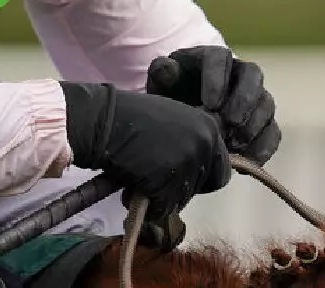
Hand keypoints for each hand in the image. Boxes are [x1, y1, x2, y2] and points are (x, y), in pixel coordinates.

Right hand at [60, 81, 230, 219]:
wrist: (104, 121)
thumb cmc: (132, 118)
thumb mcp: (173, 120)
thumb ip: (190, 139)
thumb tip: (197, 164)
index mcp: (208, 128)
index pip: (220, 170)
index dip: (199, 178)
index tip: (180, 176)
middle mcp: (204, 145)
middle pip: (201, 187)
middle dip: (178, 187)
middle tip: (155, 177)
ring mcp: (186, 163)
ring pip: (182, 198)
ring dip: (161, 197)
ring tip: (139, 182)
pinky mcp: (167, 181)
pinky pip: (163, 207)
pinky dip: (149, 206)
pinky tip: (132, 190)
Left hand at [146, 46, 280, 164]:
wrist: (184, 113)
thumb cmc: (172, 92)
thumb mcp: (162, 82)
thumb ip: (162, 72)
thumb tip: (169, 68)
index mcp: (213, 57)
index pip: (221, 58)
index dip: (218, 80)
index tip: (209, 103)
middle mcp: (239, 73)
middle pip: (253, 76)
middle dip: (244, 100)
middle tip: (230, 122)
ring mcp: (255, 97)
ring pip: (266, 104)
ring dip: (254, 125)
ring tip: (235, 144)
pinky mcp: (263, 121)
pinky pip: (273, 132)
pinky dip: (263, 147)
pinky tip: (249, 162)